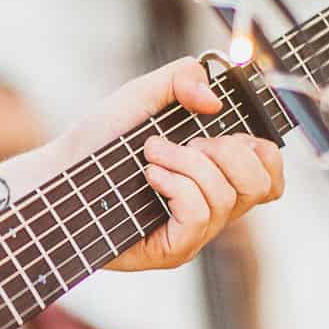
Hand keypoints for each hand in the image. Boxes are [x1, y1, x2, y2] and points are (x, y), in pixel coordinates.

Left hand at [0, 58, 284, 272]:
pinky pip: (199, 216)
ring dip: (188, 164)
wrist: (57, 172)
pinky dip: (177, 186)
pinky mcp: (173, 250)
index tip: (223, 131)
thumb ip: (182, 78)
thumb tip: (214, 100)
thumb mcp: (143, 94)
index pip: (271, 176)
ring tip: (150, 155)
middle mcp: (212, 206)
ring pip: (226, 198)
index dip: (262, 151)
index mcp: (217, 174)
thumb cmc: (100, 139)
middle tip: (185, 142)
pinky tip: (149, 176)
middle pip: (261, 187)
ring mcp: (194, 233)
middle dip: (227, 152)